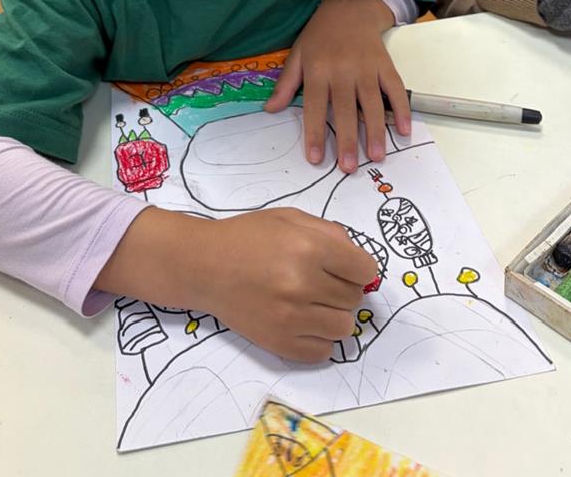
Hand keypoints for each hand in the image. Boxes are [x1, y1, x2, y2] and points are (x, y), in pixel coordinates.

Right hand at [95, 205, 376, 362]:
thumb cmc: (248, 237)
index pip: (364, 270)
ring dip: (334, 314)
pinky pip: (323, 351)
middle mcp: (303, 284)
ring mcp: (291, 317)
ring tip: (313, 302)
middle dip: (344, 289)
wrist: (205, 266)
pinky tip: (303, 321)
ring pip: (344, 327)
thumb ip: (329, 233)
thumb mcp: (290, 219)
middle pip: (355, 298)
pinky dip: (319, 338)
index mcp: (309, 248)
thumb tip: (360, 262)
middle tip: (321, 281)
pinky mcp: (279, 343)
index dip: (358, 268)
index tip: (346, 268)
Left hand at [265, 0, 409, 168]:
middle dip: (347, 140)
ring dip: (375, 131)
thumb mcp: (297, 55)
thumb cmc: (320, 35)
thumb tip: (269, 110)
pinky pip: (395, 89)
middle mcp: (342, 70)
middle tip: (349, 167)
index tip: (315, 158)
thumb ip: (286, 84)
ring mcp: (366, 67)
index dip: (315, 133)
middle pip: (345, 110)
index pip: (315, 107)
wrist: (349, 9)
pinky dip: (401, 109)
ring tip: (376, 156)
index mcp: (318, 70)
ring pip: (372, 103)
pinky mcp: (384, 64)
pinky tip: (403, 130)